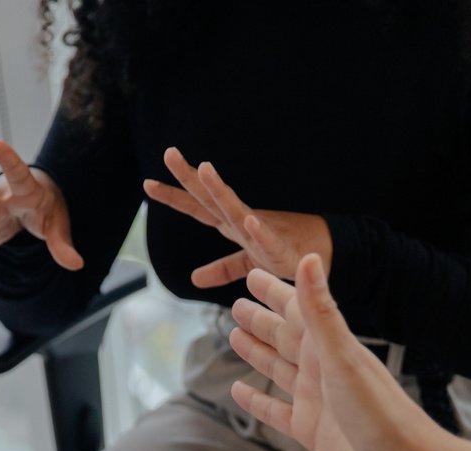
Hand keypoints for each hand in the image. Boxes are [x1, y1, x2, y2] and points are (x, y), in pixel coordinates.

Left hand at [143, 148, 330, 288]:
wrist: (322, 255)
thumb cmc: (285, 253)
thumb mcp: (247, 264)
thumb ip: (222, 268)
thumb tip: (194, 278)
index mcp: (231, 225)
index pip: (197, 208)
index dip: (174, 196)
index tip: (149, 183)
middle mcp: (243, 223)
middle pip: (211, 200)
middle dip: (190, 177)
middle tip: (169, 154)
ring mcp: (261, 233)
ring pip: (237, 210)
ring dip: (221, 190)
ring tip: (207, 170)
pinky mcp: (281, 250)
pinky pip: (268, 239)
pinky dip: (259, 230)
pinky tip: (250, 219)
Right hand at [228, 257, 442, 450]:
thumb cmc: (381, 412)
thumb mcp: (343, 357)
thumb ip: (321, 311)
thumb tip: (309, 259)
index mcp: (331, 347)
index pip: (297, 310)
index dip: (275, 292)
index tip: (252, 273)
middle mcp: (323, 370)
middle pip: (285, 338)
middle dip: (262, 320)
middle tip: (237, 303)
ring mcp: (316, 400)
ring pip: (278, 369)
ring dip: (258, 353)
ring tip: (235, 336)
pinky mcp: (312, 431)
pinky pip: (275, 411)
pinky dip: (257, 401)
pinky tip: (240, 391)